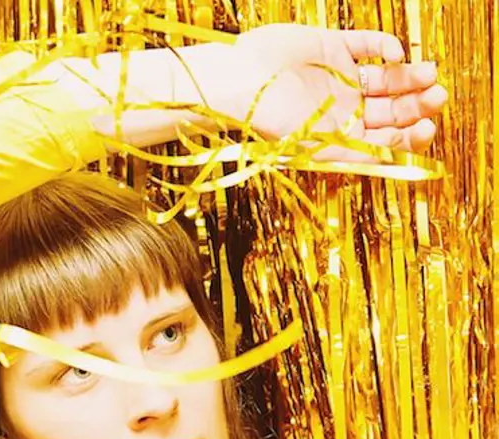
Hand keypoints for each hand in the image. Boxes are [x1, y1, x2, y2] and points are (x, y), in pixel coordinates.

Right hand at [218, 24, 445, 153]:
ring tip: (428, 73)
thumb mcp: (321, 148)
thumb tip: (401, 156)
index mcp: (341, 135)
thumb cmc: (271, 122)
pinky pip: (368, 44)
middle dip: (417, 103)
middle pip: (393, 107)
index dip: (411, 134)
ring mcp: (339, 76)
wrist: (240, 84)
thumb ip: (361, 154)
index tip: (427, 128)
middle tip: (437, 95)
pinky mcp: (332, 46)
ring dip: (409, 76)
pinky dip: (386, 46)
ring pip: (387, 76)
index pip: (387, 137)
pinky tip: (396, 53)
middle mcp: (343, 107)